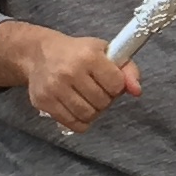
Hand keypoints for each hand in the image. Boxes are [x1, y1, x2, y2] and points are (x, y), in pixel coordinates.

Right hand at [16, 28, 140, 135]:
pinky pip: (73, 124)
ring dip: (93, 111)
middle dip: (104, 99)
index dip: (116, 86)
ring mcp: (55, 88)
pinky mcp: (44, 102)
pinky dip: (80, 121)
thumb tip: (137, 91)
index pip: (116, 84)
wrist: (39, 54)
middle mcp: (71, 71)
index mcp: (89, 55)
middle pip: (102, 102)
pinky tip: (78, 108)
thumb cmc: (77, 53)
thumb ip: (127, 69)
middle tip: (96, 90)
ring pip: (88, 115)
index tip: (109, 81)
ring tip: (88, 99)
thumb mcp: (104, 51)